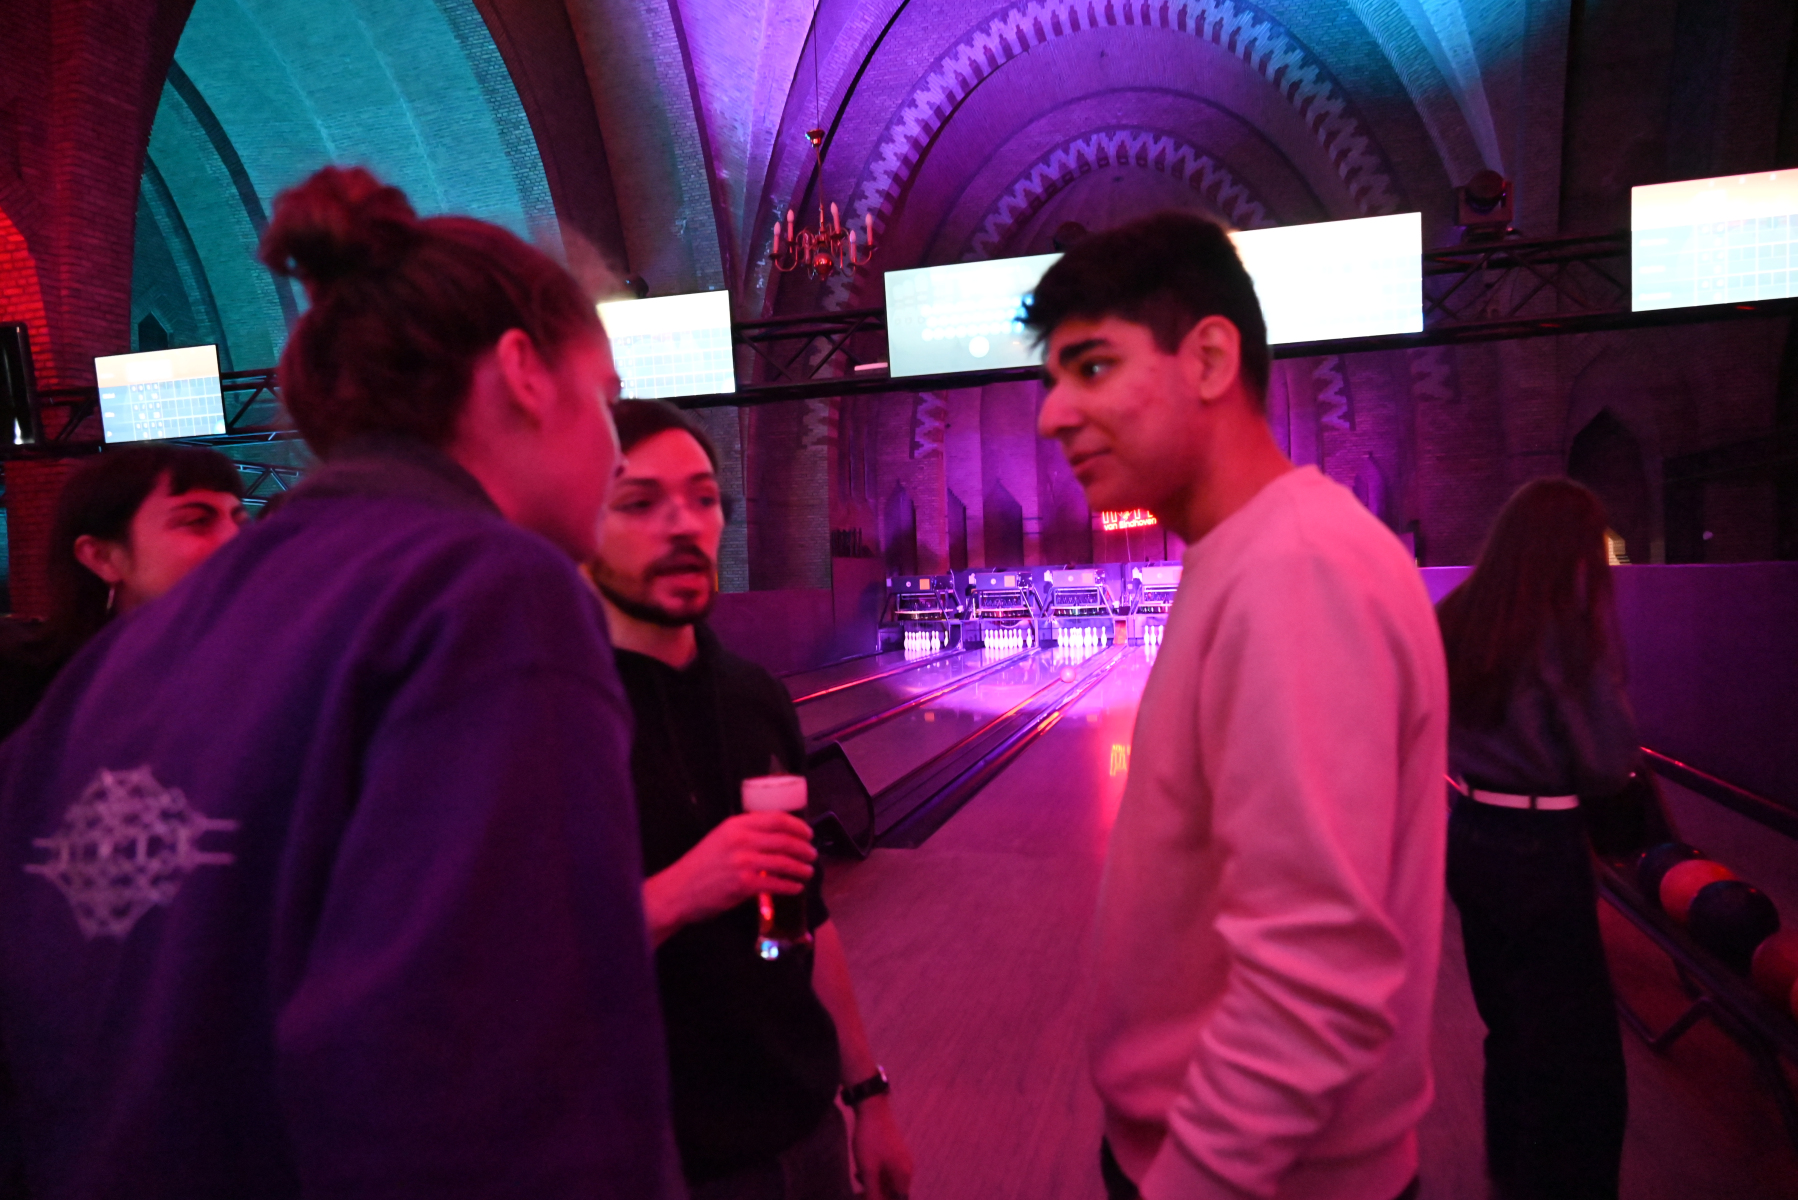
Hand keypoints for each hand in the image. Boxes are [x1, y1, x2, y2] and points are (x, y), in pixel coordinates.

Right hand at [644, 812, 815, 942]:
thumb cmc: (700, 866)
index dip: (798, 826)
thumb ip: (744, 834)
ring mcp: (743, 862)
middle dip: (804, 848)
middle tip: (812, 854)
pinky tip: (796, 887)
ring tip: (808, 871)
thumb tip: (774, 836)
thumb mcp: (720, 839)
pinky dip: (790, 886)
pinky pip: (776, 884)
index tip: (808, 833)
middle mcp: (741, 840)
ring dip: (801, 868)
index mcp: (736, 825)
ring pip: (784, 862)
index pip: (777, 819)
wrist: (678, 891)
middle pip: (785, 840)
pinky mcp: (744, 884)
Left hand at [850, 1095, 912, 1199]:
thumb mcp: (868, 1170)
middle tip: (860, 1192)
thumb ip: (873, 1192)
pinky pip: (886, 1170)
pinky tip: (861, 1170)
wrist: (872, 1108)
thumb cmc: (871, 1140)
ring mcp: (901, 1159)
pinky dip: (875, 1174)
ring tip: (859, 1179)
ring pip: (889, 1181)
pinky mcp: (894, 1151)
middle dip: (877, 1194)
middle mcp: (906, 1169)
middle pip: (893, 1192)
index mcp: (904, 1176)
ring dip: (874, 1185)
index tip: (867, 1198)